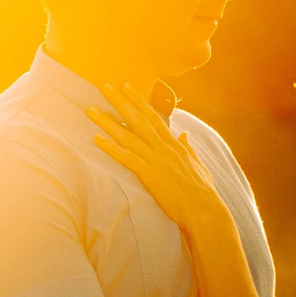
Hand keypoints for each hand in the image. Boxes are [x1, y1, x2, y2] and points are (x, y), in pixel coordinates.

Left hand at [85, 83, 228, 232]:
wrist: (204, 210)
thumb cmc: (202, 190)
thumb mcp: (197, 164)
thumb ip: (187, 148)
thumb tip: (184, 134)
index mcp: (173, 144)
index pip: (153, 116)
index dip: (139, 100)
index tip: (126, 86)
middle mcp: (163, 148)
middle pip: (138, 119)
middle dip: (120, 102)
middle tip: (104, 86)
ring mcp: (156, 160)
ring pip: (127, 136)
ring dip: (107, 122)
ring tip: (91, 110)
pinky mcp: (149, 175)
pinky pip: (126, 158)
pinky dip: (111, 147)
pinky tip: (97, 139)